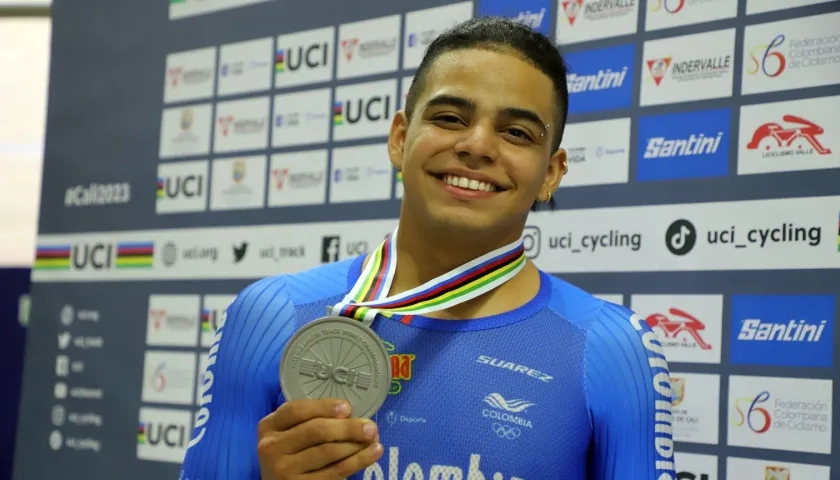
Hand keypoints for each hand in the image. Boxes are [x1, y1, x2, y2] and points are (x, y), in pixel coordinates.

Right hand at [257, 399, 383, 479]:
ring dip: (356, 445)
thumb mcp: (288, 434)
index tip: (348, 407)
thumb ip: (308, 421)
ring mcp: (283, 470)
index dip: (323, 406)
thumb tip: (350, 413)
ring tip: (374, 439)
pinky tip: (372, 453)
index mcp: (269, 426)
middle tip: (371, 427)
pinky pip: (334, 472)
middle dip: (347, 427)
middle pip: (315, 431)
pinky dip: (357, 461)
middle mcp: (271, 447)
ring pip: (327, 452)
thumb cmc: (289, 453)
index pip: (296, 410)